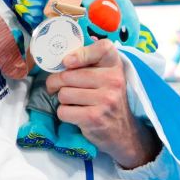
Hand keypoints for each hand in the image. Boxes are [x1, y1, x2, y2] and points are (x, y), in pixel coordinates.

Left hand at [45, 39, 159, 168]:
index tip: (67, 62)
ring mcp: (105, 99)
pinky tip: (76, 114)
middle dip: (56, 82)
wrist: (123, 132)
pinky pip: (63, 111)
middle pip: (68, 75)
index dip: (80, 53)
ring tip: (74, 103)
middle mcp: (114, 80)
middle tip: (58, 87)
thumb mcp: (106, 76)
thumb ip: (90, 62)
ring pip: (63, 93)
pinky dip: (64, 114)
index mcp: (115, 66)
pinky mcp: (95, 117)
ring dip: (62, 100)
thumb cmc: (107, 99)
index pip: (102, 48)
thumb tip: (64, 55)